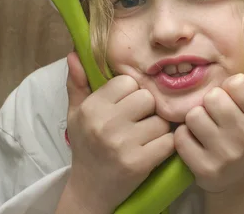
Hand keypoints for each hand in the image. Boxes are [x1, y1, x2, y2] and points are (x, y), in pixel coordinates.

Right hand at [58, 52, 174, 212]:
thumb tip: (75, 53)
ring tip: (146, 137)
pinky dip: (166, 146)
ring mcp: (123, 144)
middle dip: (148, 109)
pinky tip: (154, 150)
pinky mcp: (140, 163)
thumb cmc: (86, 146)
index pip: (127, 82)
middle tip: (139, 121)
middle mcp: (106, 124)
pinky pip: (168, 142)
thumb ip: (77, 83)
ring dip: (159, 129)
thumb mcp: (76, 114)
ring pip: (161, 120)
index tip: (126, 105)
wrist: (90, 189)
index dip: (131, 92)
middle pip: (147, 98)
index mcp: (92, 108)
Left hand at [174, 73, 243, 198]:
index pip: (237, 82)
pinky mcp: (204, 168)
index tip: (235, 100)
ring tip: (208, 129)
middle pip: (212, 97)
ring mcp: (225, 154)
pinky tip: (197, 143)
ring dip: (197, 120)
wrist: (243, 184)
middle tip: (219, 117)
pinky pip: (181, 136)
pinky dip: (185, 137)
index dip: (231, 88)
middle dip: (212, 104)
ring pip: (194, 115)